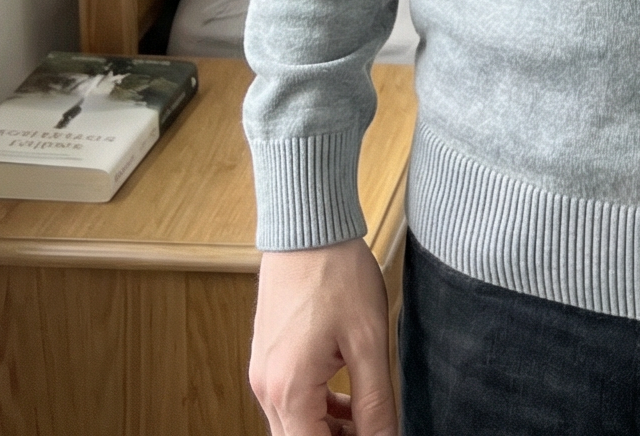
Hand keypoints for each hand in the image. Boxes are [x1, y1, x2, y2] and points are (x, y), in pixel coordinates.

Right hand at [249, 240, 397, 435]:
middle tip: (374, 430)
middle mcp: (267, 387)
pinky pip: (291, 400)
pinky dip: (318, 409)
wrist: (308, 225)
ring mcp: (263, 372)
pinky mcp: (269, 357)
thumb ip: (376, 402)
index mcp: (289, 390)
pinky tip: (348, 399)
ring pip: (294, 425)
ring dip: (329, 432)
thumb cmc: (336, 271)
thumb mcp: (368, 341)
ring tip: (368, 421)